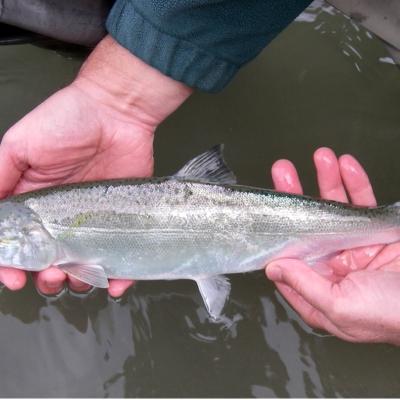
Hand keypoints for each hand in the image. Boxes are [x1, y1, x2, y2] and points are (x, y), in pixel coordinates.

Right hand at [0, 36, 191, 295]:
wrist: (117, 112)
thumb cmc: (67, 122)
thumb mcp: (21, 146)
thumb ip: (0, 178)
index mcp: (34, 204)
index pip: (18, 245)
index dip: (10, 266)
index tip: (12, 278)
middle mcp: (62, 219)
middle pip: (49, 262)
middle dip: (45, 277)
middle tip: (50, 274)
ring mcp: (94, 222)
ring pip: (84, 266)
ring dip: (79, 281)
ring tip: (79, 276)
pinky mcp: (123, 220)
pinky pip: (121, 257)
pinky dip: (119, 277)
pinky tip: (117, 283)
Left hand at [266, 147, 399, 344]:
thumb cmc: (390, 315)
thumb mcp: (340, 307)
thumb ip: (304, 286)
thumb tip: (274, 268)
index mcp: (318, 288)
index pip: (287, 259)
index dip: (274, 236)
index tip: (264, 210)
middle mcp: (331, 266)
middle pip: (305, 226)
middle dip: (294, 196)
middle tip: (283, 171)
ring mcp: (353, 247)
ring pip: (334, 209)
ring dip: (327, 181)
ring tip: (321, 157)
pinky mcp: (375, 233)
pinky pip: (363, 204)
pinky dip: (355, 183)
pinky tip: (345, 165)